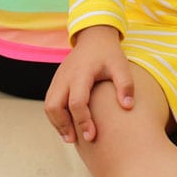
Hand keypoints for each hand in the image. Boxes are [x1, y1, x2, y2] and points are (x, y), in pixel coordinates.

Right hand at [44, 25, 133, 143]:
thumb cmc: (108, 53)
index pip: (77, 101)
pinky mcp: (56, 81)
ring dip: (57, 123)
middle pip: (54, 105)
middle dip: (63, 125)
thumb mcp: (121, 65)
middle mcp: (65, 76)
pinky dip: (56, 116)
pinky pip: (50, 102)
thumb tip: (128, 106)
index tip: (91, 136)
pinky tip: (68, 126)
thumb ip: (126, 84)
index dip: (83, 121)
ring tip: (71, 137)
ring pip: (49, 106)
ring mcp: (58, 78)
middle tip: (75, 140)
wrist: (94, 37)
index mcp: (81, 72)